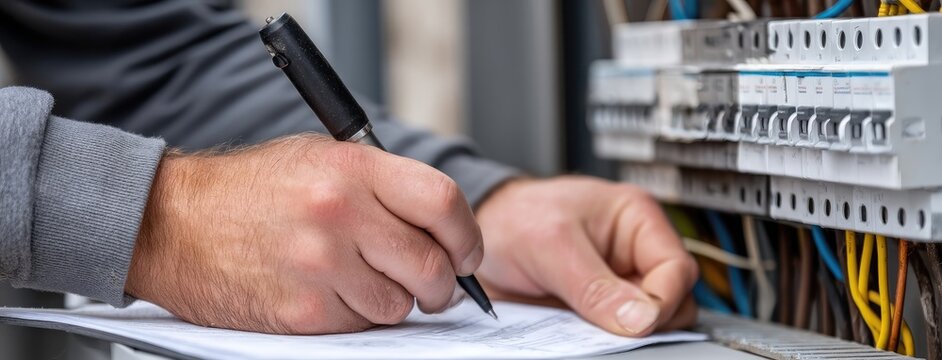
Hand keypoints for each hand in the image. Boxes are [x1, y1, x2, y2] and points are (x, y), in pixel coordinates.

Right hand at [126, 134, 482, 333]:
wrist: (171, 222)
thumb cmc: (247, 190)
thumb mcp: (318, 158)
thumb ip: (382, 186)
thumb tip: (442, 226)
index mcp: (351, 169)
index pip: (443, 202)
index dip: (466, 235)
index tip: (466, 252)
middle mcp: (339, 214)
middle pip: (432, 264)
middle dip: (441, 284)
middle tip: (431, 284)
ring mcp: (320, 265)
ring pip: (399, 304)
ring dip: (392, 301)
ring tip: (359, 280)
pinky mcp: (301, 312)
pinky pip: (359, 326)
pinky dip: (354, 317)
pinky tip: (327, 293)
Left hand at [474, 176, 697, 336]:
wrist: (478, 236)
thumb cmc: (514, 217)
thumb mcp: (552, 245)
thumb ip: (595, 285)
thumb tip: (640, 318)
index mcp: (636, 220)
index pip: (677, 269)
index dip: (662, 300)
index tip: (638, 321)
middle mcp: (633, 253)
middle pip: (672, 301)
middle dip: (647, 319)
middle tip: (609, 325)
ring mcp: (617, 284)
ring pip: (647, 322)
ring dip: (623, 332)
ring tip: (587, 325)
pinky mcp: (598, 309)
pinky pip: (614, 333)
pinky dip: (602, 340)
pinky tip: (579, 333)